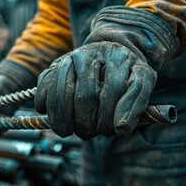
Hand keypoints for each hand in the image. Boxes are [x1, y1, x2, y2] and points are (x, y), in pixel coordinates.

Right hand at [35, 6, 177, 139]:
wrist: (111, 51)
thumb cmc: (127, 72)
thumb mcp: (142, 81)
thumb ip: (136, 103)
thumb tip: (121, 130)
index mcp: (117, 56)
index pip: (112, 90)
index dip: (110, 116)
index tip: (111, 132)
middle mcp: (91, 54)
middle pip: (85, 94)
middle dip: (86, 121)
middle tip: (88, 134)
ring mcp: (71, 57)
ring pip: (61, 90)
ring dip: (62, 117)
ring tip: (66, 131)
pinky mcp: (56, 63)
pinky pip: (45, 82)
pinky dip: (43, 101)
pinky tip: (45, 113)